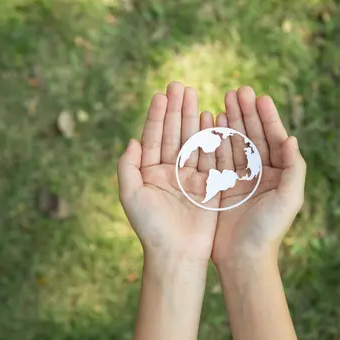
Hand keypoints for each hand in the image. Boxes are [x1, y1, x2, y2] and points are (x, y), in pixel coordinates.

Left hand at [117, 82, 219, 268]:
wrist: (177, 254)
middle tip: (180, 85)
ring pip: (192, 141)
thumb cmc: (150, 228)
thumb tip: (132, 140)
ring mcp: (190, 177)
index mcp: (150, 172)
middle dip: (176, 110)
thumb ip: (128, 167)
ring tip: (195, 96)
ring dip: (193, 119)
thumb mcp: (130, 196)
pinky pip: (210, 157)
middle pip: (173, 134)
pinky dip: (211, 138)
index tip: (161, 94)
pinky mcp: (209, 185)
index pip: (153, 138)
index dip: (156, 115)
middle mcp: (170, 172)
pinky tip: (212, 119)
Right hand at [212, 87, 305, 269]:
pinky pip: (219, 157)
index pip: (274, 140)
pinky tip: (211, 122)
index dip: (268, 118)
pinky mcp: (222, 187)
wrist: (243, 259)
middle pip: (254, 136)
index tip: (260, 97)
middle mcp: (261, 174)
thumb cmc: (269, 230)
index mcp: (280, 175)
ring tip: (224, 99)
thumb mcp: (289, 199)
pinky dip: (215, 139)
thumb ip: (295, 168)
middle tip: (239, 90)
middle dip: (247, 113)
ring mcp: (241, 179)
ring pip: (236, 143)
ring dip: (231, 121)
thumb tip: (292, 138)